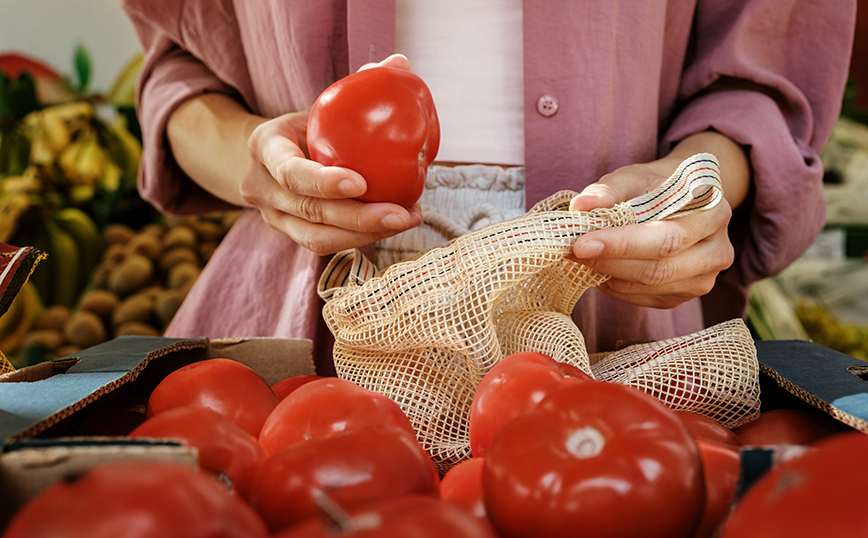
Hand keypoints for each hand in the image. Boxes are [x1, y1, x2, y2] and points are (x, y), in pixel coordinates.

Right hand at [239, 54, 421, 255]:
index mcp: (265, 148)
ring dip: (366, 234)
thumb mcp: (321, 104)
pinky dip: (360, 239)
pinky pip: (325, 245)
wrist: (272, 156)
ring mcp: (272, 218)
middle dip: (360, 217)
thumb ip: (356, 87)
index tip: (361, 182)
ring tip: (406, 219)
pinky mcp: (290, 235)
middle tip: (403, 213)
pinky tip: (392, 226)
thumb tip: (401, 62)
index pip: (290, 171)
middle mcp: (261, 188)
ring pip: (318, 239)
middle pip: (310, 211)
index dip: (323, 181)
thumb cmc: (305, 126)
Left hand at [568, 132, 748, 308]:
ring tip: (581, 256)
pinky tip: (603, 267)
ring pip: (649, 287)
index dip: (620, 245)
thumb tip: (579, 207)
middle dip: (608, 262)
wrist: (683, 200)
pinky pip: (645, 298)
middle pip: (658, 269)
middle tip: (571, 251)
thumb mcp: (633, 177)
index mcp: (712, 212)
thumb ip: (607, 191)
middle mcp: (717, 249)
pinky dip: (616, 285)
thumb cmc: (655, 186)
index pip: (665, 238)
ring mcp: (705, 277)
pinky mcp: (687, 294)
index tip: (579, 243)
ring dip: (608, 274)